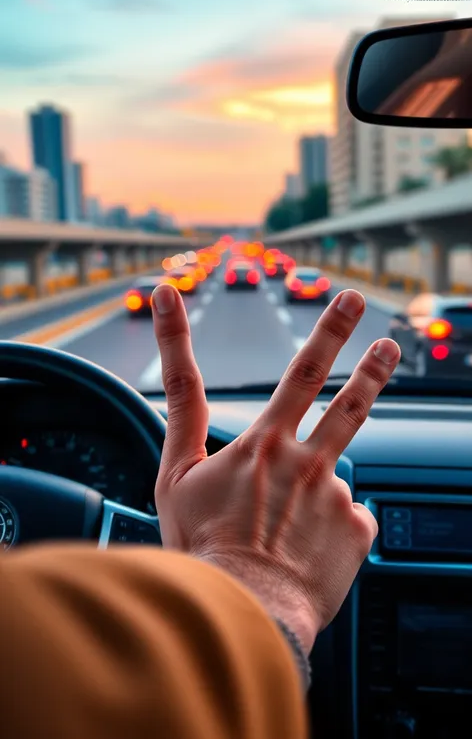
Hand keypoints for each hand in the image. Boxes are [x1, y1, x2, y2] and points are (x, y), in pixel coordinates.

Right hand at [151, 285, 399, 653]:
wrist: (241, 609)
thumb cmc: (203, 546)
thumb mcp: (176, 475)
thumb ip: (182, 411)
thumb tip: (172, 357)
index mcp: (266, 444)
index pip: (298, 372)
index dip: (325, 330)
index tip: (337, 298)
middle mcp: (307, 461)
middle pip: (344, 397)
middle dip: (361, 354)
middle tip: (375, 325)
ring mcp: (336, 496)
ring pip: (349, 455)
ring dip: (361, 419)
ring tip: (368, 391)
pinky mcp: (357, 531)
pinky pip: (347, 518)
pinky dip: (328, 524)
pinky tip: (306, 546)